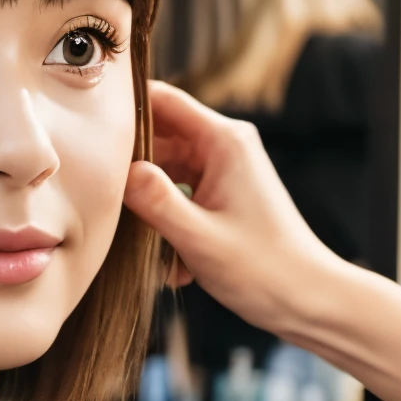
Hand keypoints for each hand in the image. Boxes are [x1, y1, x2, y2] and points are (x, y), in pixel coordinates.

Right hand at [124, 79, 400, 400]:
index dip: (124, 110)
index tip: (89, 131)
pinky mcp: (223, 197)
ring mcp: (225, 172)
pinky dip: (170, 227)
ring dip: (151, 208)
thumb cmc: (265, 270)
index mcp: (224, 141)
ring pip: (165, 173)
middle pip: (158, 138)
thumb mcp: (198, 238)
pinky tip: (176, 267)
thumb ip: (154, 200)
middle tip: (104, 202)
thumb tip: (119, 171)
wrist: (311, 301)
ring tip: (149, 245)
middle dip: (131, 171)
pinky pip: (180, 198)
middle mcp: (225, 148)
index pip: (162, 99)